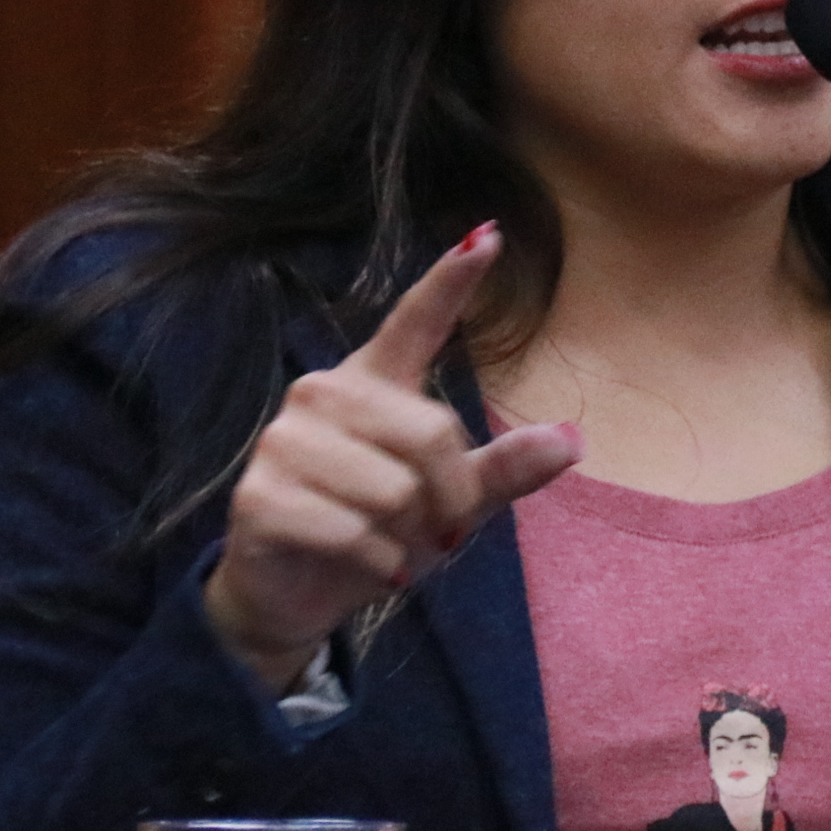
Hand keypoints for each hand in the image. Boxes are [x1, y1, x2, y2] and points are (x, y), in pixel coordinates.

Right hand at [204, 223, 580, 691]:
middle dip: (448, 498)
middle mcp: (324, 394)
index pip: (415, 320)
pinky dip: (377, 564)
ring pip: (394, 490)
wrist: (294, 595)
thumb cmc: (378, 534)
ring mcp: (285, 440)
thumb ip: (502, 472)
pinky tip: (361, 565)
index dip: (451, 279)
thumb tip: (570, 442)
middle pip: (431, 434)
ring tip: (385, 544)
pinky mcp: (260, 495)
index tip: (488, 235)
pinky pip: (355, 532)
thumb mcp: (452, 505)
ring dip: (408, 537)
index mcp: (373, 382)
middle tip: (431, 529)